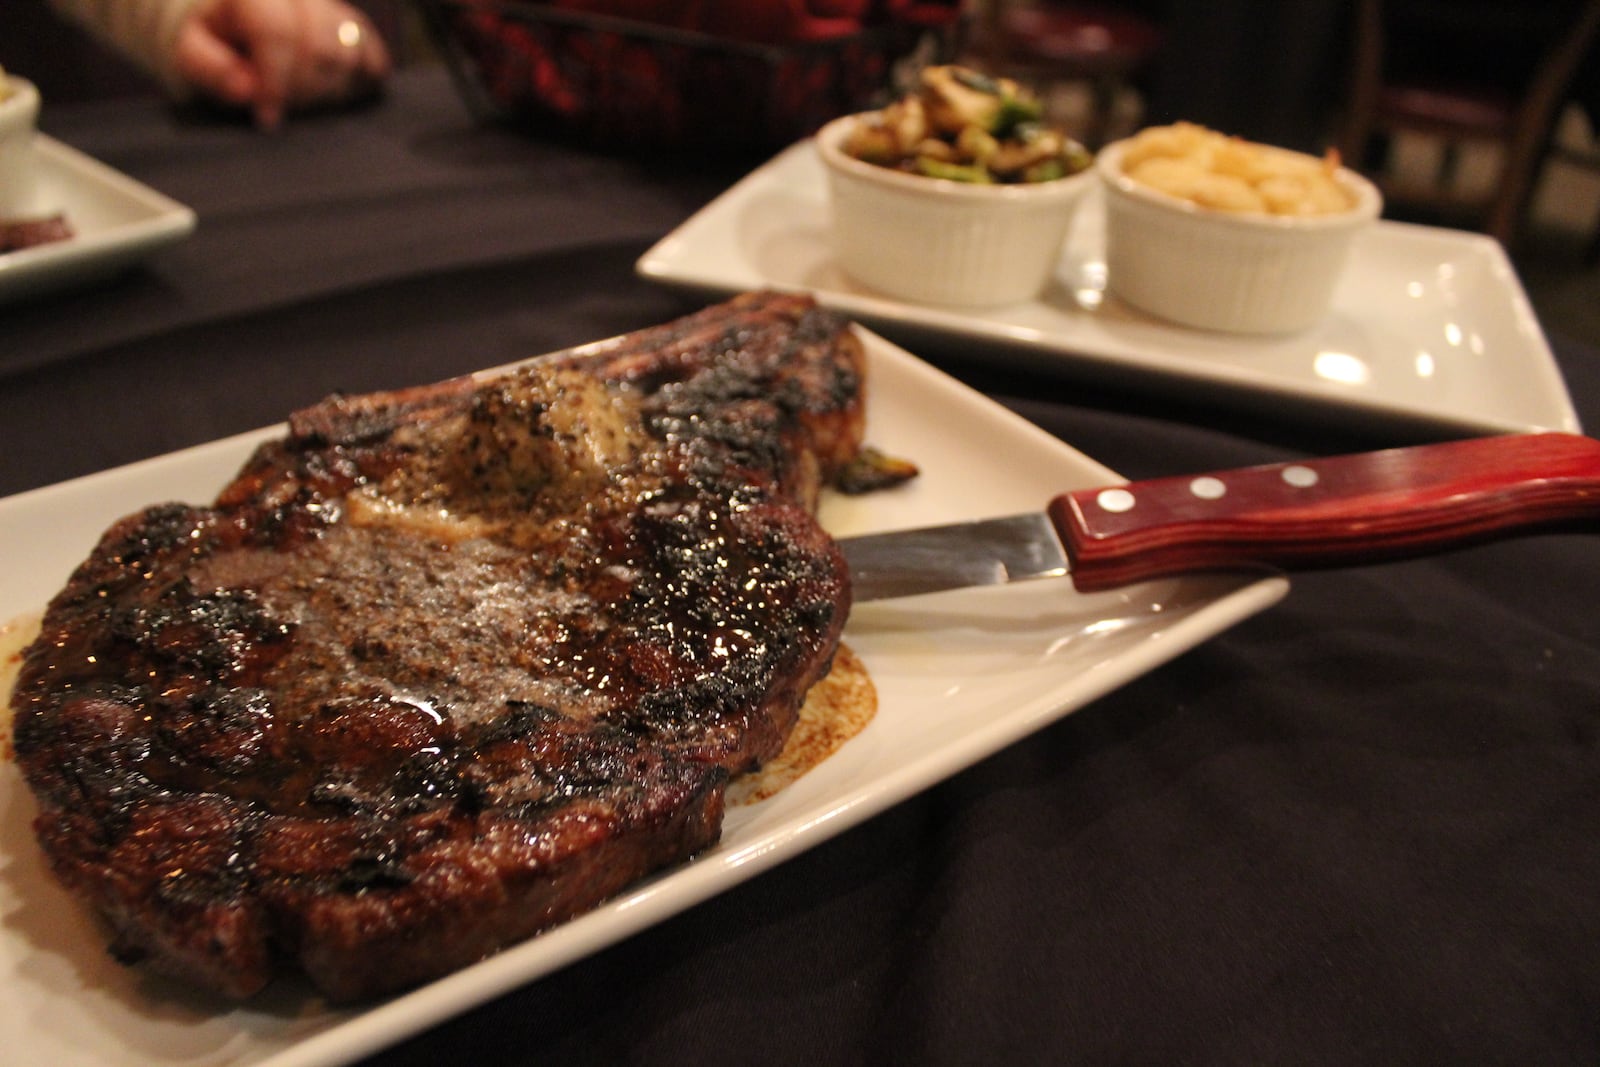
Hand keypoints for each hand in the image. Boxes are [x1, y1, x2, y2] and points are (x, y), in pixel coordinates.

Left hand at [172, 0, 392, 129]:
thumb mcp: (188, 52)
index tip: (267, 117)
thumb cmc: (208, 40)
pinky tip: (362, 82)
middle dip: (301, 88)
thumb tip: (245, 88)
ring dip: (328, 85)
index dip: (276, 81)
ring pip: (347, 48)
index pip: (278, 33)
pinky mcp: (344, 17)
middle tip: (280, 107)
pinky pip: (367, 40)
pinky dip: (368, 65)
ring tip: (301, 97)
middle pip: (320, 45)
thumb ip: (209, 68)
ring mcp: (323, 3)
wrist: (226, 21)